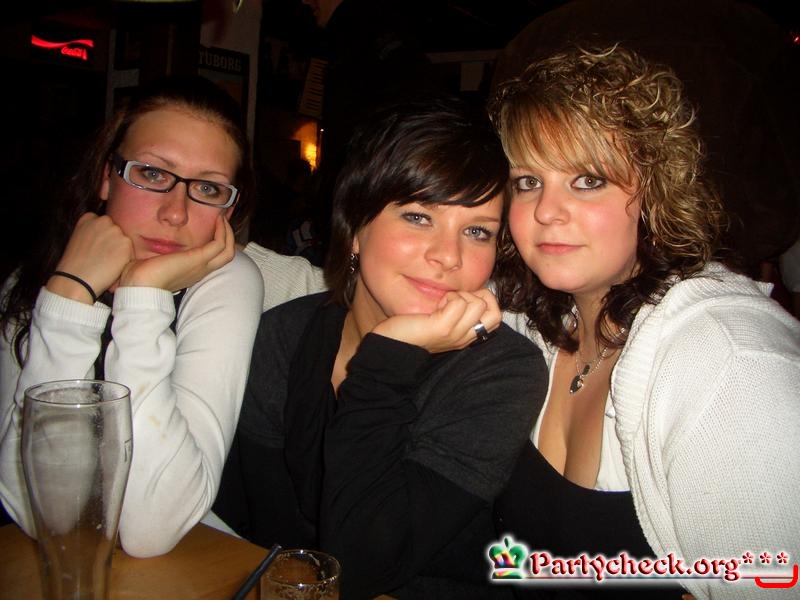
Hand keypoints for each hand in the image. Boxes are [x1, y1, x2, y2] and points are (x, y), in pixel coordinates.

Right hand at [48, 213, 134, 301]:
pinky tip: (111, 267)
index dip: (102, 239)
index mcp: (89, 217)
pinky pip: (131, 253)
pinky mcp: (126, 243)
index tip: (94, 249)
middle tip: (101, 257)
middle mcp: (103, 220)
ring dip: (120, 252)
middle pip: (117, 232)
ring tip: (105, 263)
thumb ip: (93, 231)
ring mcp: (115, 231)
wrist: (76, 279)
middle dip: (113, 244)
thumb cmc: (76, 264)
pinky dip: (125, 261)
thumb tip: (107, 235)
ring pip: (125, 242)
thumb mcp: (79, 239)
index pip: (105, 224)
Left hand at [118, 214, 234, 291]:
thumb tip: (138, 241)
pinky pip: (220, 244)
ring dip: (227, 232)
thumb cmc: (139, 275)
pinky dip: (222, 231)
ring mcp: (201, 265)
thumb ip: (153, 251)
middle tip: (221, 219)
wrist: (140, 285)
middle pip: (226, 255)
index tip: (212, 225)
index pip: (213, 258)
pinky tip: (217, 219)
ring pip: (227, 250)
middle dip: (227, 235)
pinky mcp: (199, 259)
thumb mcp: (150, 260)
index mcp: (190, 271)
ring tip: (222, 217)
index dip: (216, 241)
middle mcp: (200, 270)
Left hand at [371, 287, 501, 352]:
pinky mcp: (443, 328)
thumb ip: (458, 311)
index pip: (496, 317)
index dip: (484, 301)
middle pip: (494, 311)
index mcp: (467, 336)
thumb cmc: (413, 329)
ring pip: (478, 303)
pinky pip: (459, 303)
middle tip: (455, 301)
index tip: (460, 302)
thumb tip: (471, 291)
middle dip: (479, 297)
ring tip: (442, 304)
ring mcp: (456, 334)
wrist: (392, 346)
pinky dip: (448, 298)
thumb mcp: (443, 320)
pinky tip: (435, 307)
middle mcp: (465, 338)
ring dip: (460, 296)